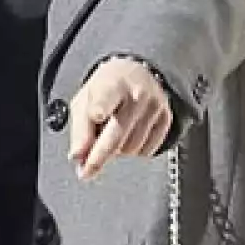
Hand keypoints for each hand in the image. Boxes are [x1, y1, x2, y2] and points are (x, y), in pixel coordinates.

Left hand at [68, 56, 173, 179]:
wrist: (137, 72)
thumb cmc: (106, 88)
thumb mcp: (84, 100)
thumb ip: (79, 130)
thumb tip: (78, 156)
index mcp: (111, 84)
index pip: (106, 98)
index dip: (100, 108)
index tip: (96, 114)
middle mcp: (136, 94)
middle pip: (117, 134)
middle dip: (98, 157)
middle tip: (86, 171)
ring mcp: (154, 107)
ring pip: (131, 147)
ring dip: (116, 152)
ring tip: (110, 137)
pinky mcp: (166, 118)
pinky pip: (147, 150)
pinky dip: (133, 151)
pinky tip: (127, 137)